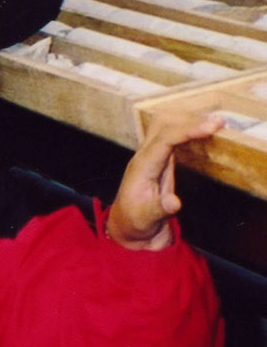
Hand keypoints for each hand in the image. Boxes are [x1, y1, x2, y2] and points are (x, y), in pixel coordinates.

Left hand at [107, 112, 221, 249]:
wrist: (128, 226)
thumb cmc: (135, 221)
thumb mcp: (145, 219)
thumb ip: (159, 209)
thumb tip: (174, 202)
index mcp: (142, 166)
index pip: (164, 139)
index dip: (187, 130)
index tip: (210, 127)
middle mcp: (144, 156)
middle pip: (162, 124)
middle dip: (190, 119)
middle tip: (218, 122)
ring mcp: (150, 155)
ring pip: (165, 125)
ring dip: (188, 120)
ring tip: (215, 123)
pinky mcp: (159, 159)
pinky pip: (170, 136)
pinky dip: (187, 129)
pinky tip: (203, 130)